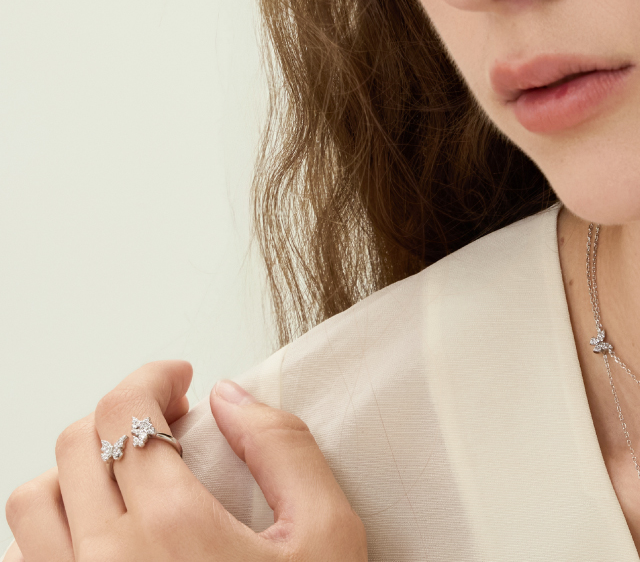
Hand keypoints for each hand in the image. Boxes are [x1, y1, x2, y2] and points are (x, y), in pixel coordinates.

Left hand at [5, 361, 365, 561]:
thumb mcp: (328, 532)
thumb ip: (283, 447)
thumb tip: (230, 396)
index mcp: (172, 525)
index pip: (124, 412)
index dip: (150, 377)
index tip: (178, 378)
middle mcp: (105, 560)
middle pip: (72, 444)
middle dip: (118, 413)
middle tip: (166, 418)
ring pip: (31, 503)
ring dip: (73, 472)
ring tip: (125, 475)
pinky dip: (55, 534)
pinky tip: (104, 536)